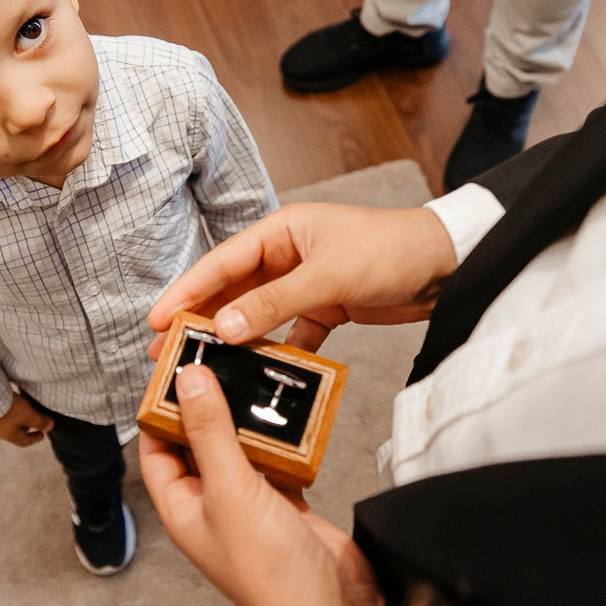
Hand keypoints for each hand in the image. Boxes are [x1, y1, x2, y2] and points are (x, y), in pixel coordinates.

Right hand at [0, 391, 52, 446]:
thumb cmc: (8, 408)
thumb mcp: (28, 414)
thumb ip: (39, 421)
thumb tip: (50, 427)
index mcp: (10, 436)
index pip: (24, 442)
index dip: (35, 438)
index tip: (43, 434)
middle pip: (16, 434)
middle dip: (27, 429)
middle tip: (35, 423)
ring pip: (9, 425)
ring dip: (18, 421)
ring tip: (25, 413)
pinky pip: (2, 416)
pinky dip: (10, 414)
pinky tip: (12, 405)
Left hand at [140, 364, 379, 605]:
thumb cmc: (270, 575)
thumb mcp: (230, 491)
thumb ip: (210, 433)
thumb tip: (188, 381)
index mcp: (182, 507)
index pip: (156, 447)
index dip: (161, 408)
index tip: (173, 366)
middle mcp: (211, 506)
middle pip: (199, 443)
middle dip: (207, 405)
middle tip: (218, 362)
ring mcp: (248, 506)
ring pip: (240, 449)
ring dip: (247, 419)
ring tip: (254, 379)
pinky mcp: (285, 506)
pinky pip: (277, 462)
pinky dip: (283, 440)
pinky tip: (291, 417)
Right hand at [146, 203, 456, 354]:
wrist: (446, 265)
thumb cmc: (390, 250)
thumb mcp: (327, 276)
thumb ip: (275, 303)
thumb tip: (227, 327)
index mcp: (281, 232)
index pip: (222, 262)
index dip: (187, 290)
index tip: (158, 318)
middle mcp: (288, 255)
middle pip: (234, 290)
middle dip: (202, 319)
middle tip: (168, 350)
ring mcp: (306, 283)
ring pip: (259, 314)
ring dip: (236, 338)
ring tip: (206, 365)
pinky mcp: (327, 307)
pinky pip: (292, 333)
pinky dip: (279, 352)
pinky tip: (262, 374)